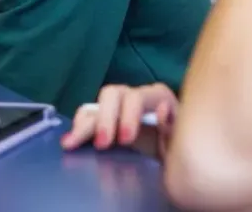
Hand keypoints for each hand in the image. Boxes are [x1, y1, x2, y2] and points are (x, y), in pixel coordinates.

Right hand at [61, 83, 177, 158]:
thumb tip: (163, 109)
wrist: (176, 157)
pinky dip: (78, 127)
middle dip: (105, 118)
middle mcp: (135, 96)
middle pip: (113, 93)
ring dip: (85, 123)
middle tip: (102, 144)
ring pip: (96, 103)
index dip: (129, 115)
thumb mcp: (182, 143)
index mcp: (158, 97)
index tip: (125, 140)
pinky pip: (87, 115)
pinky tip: (69, 142)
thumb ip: (174, 128)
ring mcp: (118, 107)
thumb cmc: (181, 147)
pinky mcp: (105, 119)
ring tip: (73, 143)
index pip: (138, 97)